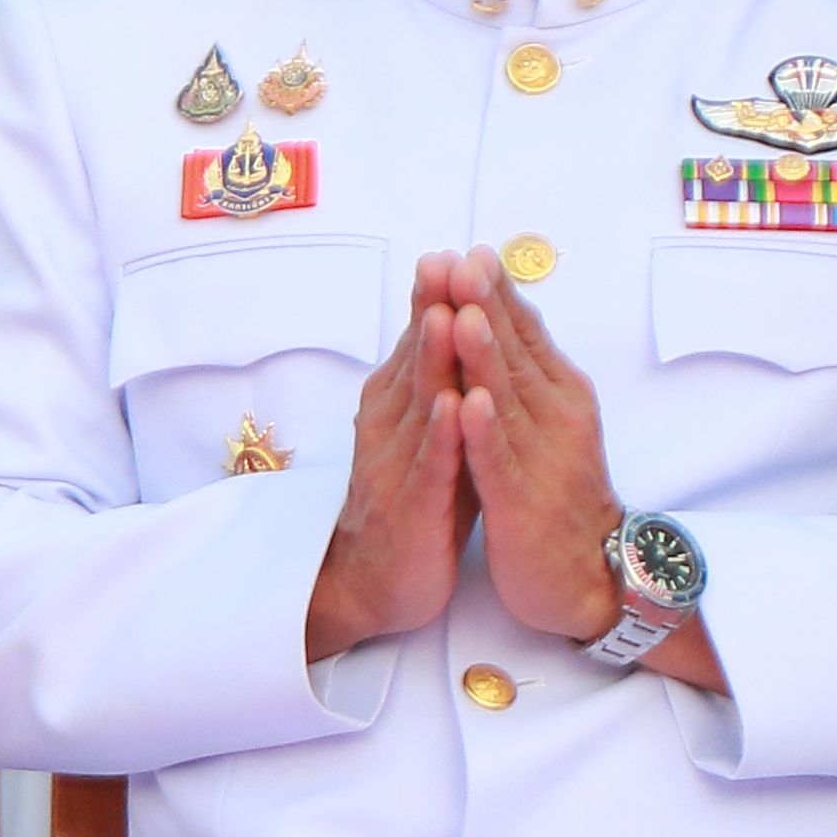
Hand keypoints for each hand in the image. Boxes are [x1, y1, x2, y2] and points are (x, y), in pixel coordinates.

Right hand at [300, 254, 481, 661]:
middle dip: (430, 311)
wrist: (375, 582)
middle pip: (413, 361)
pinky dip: (442, 436)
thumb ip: (440, 385)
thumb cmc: (415, 502)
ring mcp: (397, 468)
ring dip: (432, 360)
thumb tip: (460, 328)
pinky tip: (456, 408)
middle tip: (444, 262)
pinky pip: (430, 467)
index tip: (452, 253)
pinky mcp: (413, 510)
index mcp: (395, 409)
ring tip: (446, 315)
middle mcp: (389, 429)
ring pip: (418, 406)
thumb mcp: (427, 435)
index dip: (433, 301)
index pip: (417, 345)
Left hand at [464, 262, 710, 681]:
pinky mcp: (523, 502)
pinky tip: (470, 403)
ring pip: (508, 400)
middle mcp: (557, 419)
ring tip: (465, 311)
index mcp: (560, 396)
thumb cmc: (557, 494)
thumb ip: (530, 373)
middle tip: (464, 260)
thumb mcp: (549, 424)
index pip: (527, 335)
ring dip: (486, 355)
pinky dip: (486, 431)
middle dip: (488, 307)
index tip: (472, 251)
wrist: (590, 577)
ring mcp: (541, 460)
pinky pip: (501, 461)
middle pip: (517, 354)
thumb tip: (508, 314)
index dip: (499, 294)